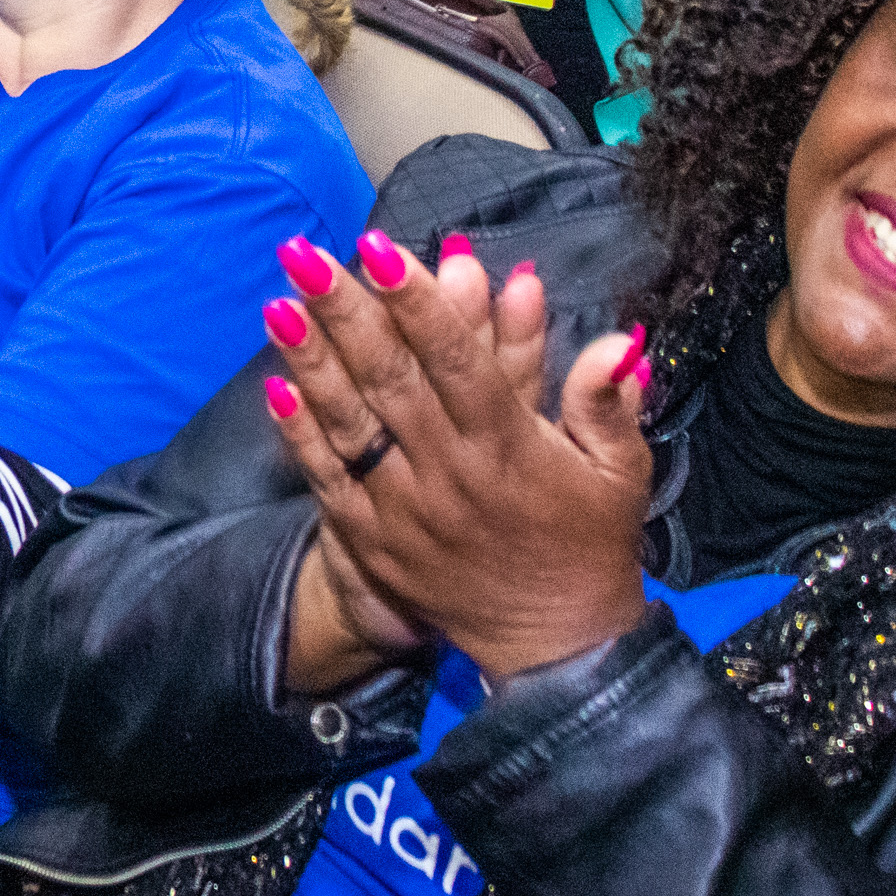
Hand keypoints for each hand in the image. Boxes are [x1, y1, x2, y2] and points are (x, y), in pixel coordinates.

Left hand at [264, 231, 653, 685]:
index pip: (457, 361)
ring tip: (278, 303)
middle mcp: (450, 474)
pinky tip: (274, 388)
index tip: (380, 248)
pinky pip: (330, 481)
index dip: (418, 304)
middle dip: (345, 313)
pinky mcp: (375, 542)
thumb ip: (609, 401)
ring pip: (351, 424)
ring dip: (311, 362)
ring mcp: (405, 510)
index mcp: (510, 448)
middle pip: (390, 380)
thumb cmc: (589, 543)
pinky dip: (301, 436)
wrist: (555, 646)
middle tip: (304, 254)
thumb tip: (618, 339)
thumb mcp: (620, 471)